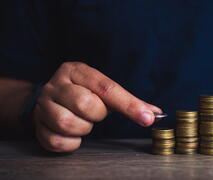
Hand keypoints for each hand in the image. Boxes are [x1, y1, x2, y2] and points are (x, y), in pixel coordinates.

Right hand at [33, 62, 161, 151]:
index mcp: (77, 71)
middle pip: (85, 104)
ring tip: (84, 122)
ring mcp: (44, 104)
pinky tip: (74, 134)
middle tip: (96, 113)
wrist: (49, 99)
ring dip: (84, 128)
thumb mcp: (105, 91)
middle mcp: (57, 84)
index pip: (107, 87)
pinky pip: (57, 141)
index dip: (129, 105)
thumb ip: (129, 102)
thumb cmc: (84, 93)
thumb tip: (155, 113)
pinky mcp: (37, 125)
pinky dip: (72, 143)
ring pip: (68, 123)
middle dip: (97, 114)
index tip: (148, 118)